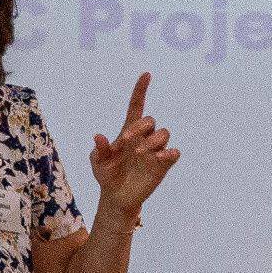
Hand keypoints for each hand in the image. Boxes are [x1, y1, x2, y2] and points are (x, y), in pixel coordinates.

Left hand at [87, 73, 178, 219]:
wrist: (116, 197)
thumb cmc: (107, 175)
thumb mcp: (98, 162)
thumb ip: (100, 149)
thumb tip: (99, 137)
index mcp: (128, 131)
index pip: (137, 107)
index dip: (140, 91)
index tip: (146, 75)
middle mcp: (144, 138)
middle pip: (150, 120)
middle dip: (140, 127)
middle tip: (126, 141)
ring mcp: (155, 151)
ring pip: (164, 134)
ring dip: (152, 141)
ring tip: (139, 154)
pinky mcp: (163, 165)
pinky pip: (173, 153)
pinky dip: (169, 153)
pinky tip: (160, 157)